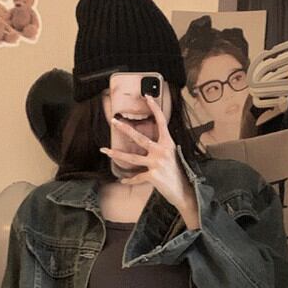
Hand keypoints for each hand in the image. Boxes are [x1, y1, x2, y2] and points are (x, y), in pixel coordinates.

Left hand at [99, 95, 199, 225]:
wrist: (183, 191)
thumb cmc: (176, 173)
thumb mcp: (171, 155)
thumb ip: (161, 147)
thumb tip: (147, 142)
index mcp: (168, 143)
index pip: (161, 121)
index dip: (154, 108)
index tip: (147, 96)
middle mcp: (162, 151)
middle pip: (139, 137)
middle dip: (125, 129)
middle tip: (113, 121)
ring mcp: (157, 163)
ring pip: (132, 157)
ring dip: (116, 153)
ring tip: (104, 150)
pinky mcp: (153, 176)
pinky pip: (136, 177)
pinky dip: (129, 180)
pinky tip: (122, 181)